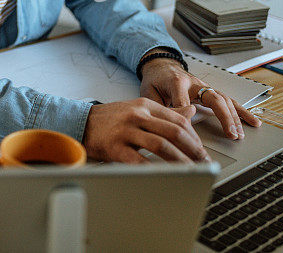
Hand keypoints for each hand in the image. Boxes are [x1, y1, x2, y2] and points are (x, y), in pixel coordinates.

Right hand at [83, 98, 208, 162]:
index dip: (194, 139)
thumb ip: (165, 112)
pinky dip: (154, 170)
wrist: (80, 122)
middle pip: (173, 133)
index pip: (178, 121)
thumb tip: (191, 111)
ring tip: (190, 172)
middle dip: (193, 151)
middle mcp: (136, 116)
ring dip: (180, 162)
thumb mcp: (138, 108)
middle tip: (203, 164)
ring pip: (161, 146)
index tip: (202, 152)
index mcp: (145, 106)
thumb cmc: (110, 118)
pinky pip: (139, 161)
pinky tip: (164, 177)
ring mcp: (125, 131)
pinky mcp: (115, 147)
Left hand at [139, 53, 260, 139]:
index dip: (186, 116)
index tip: (189, 131)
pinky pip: (228, 101)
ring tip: (240, 134)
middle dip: (224, 117)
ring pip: (224, 100)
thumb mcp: (148, 92)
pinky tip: (252, 121)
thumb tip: (172, 120)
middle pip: (214, 98)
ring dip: (235, 117)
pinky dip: (241, 111)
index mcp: (176, 82)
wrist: (161, 67)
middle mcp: (194, 83)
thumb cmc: (155, 81)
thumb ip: (158, 105)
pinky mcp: (210, 91)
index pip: (184, 100)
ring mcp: (204, 87)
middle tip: (231, 134)